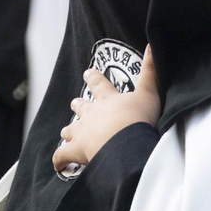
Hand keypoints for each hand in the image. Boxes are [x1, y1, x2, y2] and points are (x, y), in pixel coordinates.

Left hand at [53, 47, 160, 172]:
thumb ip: (150, 70)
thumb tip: (152, 44)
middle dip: (79, 105)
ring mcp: (82, 132)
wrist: (126, 143)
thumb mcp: (149, 93)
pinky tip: (59, 166)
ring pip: (70, 130)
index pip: (99, 84)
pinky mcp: (77, 150)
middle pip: (81, 107)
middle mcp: (92, 114)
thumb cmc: (139, 118)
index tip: (88, 73)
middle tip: (75, 102)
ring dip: (69, 131)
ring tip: (66, 134)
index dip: (93, 78)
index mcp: (108, 100)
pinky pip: (62, 155)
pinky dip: (60, 160)